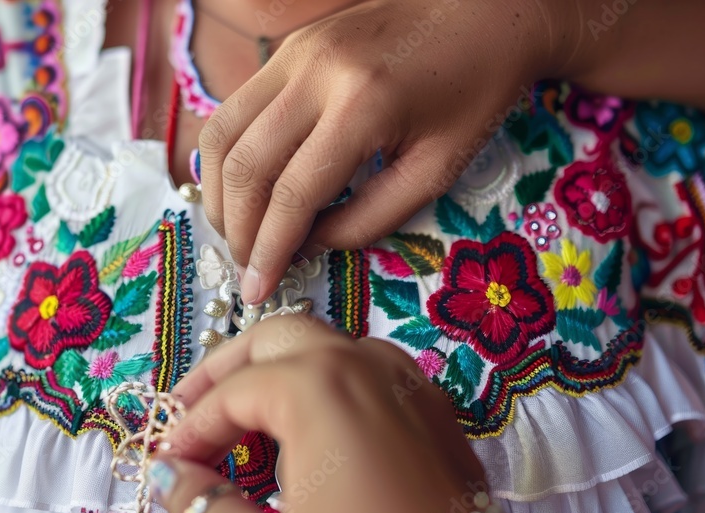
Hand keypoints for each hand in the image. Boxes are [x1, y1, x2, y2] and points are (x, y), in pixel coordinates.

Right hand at [150, 316, 485, 512]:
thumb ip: (204, 507)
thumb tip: (172, 480)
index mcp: (320, 385)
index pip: (232, 392)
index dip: (190, 428)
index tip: (168, 462)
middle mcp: (367, 365)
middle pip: (276, 339)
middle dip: (226, 371)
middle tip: (188, 410)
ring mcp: (409, 384)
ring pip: (326, 349)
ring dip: (277, 373)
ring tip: (244, 419)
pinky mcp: (436, 415)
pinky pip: (368, 376)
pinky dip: (326, 389)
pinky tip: (310, 431)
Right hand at [198, 0, 573, 303]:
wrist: (485, 11)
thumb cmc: (475, 92)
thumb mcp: (437, 170)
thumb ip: (369, 218)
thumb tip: (307, 246)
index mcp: (362, 104)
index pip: (291, 193)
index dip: (269, 251)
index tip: (257, 292)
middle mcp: (314, 71)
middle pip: (244, 166)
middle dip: (237, 230)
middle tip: (247, 267)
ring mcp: (293, 53)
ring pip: (221, 133)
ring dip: (219, 193)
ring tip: (238, 232)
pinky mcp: (287, 49)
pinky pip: (234, 109)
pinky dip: (228, 157)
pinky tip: (243, 188)